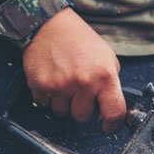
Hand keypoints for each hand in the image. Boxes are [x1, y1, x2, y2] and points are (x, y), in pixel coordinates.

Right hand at [23, 8, 125, 133]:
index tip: (109, 128)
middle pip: (83, 117)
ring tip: (66, 85)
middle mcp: (83, 83)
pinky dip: (48, 98)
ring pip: (63, 113)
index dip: (112, 125)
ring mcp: (60, 85)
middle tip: (81, 95)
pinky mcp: (40, 84)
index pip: (114, 113)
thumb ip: (110, 85)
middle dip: (83, 110)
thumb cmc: (81, 42)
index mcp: (104, 77)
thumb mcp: (107, 59)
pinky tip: (53, 82)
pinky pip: (44, 105)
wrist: (51, 25)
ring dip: (64, 104)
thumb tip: (112, 109)